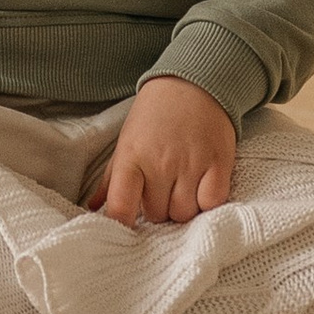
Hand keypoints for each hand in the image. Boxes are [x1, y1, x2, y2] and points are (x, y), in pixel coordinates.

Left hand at [97, 78, 236, 224]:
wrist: (193, 84)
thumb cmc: (155, 115)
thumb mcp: (127, 141)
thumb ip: (111, 178)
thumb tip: (93, 208)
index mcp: (132, 158)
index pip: (121, 205)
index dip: (120, 225)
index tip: (124, 229)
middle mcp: (160, 163)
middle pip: (157, 215)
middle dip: (158, 209)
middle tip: (161, 190)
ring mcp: (191, 164)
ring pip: (184, 214)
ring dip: (182, 207)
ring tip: (180, 187)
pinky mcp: (219, 163)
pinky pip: (212, 203)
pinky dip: (206, 202)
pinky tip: (201, 187)